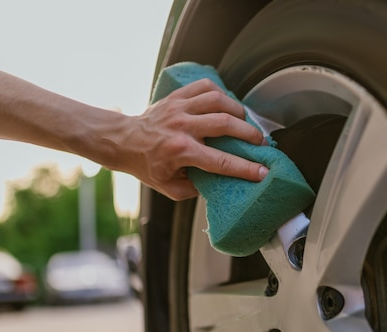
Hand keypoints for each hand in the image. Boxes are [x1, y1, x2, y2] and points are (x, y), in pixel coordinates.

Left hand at [122, 78, 267, 199]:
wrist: (123, 141)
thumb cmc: (147, 165)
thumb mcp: (170, 188)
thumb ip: (197, 190)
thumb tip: (222, 183)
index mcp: (181, 151)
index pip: (221, 161)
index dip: (246, 168)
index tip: (263, 172)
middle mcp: (182, 126)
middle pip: (226, 124)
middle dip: (250, 134)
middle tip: (261, 143)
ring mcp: (180, 108)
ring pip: (218, 100)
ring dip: (238, 111)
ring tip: (246, 122)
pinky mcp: (177, 96)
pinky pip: (205, 87)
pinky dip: (221, 93)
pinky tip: (227, 104)